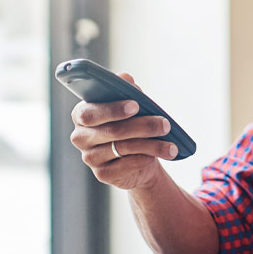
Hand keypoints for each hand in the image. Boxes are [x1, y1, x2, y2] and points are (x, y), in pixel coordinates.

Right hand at [70, 72, 179, 190]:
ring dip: (152, 145)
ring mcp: (89, 158)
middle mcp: (80, 137)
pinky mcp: (102, 174)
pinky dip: (145, 159)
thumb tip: (125, 78)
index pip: (90, 113)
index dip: (113, 109)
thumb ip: (125, 90)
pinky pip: (126, 166)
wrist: (138, 158)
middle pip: (111, 131)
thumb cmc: (131, 124)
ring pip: (123, 148)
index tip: (136, 105)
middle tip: (165, 124)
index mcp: (82, 114)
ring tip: (172, 144)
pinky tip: (160, 155)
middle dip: (142, 126)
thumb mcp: (130, 105)